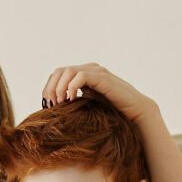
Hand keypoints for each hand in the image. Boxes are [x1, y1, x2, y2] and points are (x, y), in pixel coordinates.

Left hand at [42, 63, 156, 124]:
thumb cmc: (112, 113)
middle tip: (52, 105)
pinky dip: (71, 88)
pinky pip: (80, 76)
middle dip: (51, 88)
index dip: (48, 88)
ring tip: (60, 103)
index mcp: (83, 74)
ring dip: (59, 88)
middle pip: (59, 71)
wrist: (134, 112)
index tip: (48, 106)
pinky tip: (72, 101)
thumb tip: (56, 110)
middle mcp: (88, 69)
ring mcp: (96, 72)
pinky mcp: (102, 78)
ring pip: (67, 71)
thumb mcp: (87, 106)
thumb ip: (74, 102)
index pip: (57, 74)